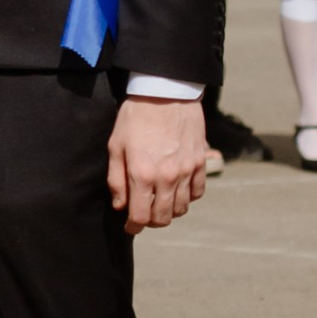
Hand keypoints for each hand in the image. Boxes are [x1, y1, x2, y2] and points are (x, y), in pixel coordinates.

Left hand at [108, 95, 208, 232]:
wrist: (165, 90)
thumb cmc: (136, 116)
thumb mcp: (116, 145)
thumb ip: (116, 179)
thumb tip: (120, 206)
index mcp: (142, 174)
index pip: (140, 217)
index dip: (133, 226)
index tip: (130, 226)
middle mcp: (167, 177)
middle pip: (163, 218)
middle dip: (151, 222)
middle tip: (144, 215)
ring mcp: (187, 171)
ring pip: (181, 208)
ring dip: (169, 211)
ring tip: (160, 202)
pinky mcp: (200, 162)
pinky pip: (198, 192)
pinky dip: (188, 197)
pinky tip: (177, 189)